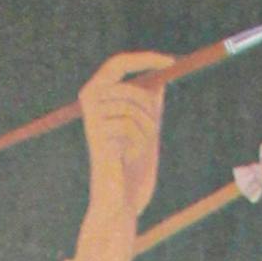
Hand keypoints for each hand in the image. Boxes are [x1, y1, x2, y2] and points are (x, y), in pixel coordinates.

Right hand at [73, 52, 171, 260]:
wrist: (121, 201)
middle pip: (127, 81)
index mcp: (97, 97)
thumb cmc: (133, 168)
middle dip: (148, 102)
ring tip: (140, 147)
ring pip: (132, 101)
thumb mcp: (147, 127)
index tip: (172, 61)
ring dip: (147, 125)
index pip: (119, 63)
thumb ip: (150, 102)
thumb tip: (160, 74)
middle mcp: (88, 103)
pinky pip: (129, 121)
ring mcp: (90, 117)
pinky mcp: (95, 133)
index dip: (146, 59)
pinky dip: (139, 139)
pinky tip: (130, 156)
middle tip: (154, 125)